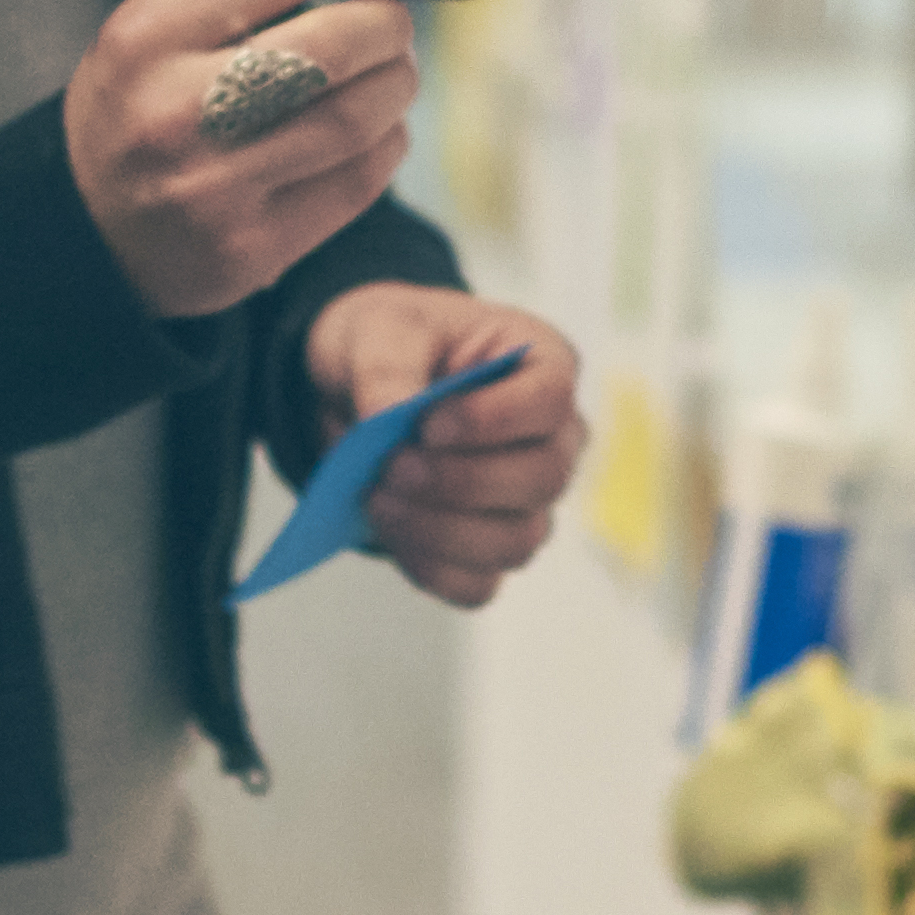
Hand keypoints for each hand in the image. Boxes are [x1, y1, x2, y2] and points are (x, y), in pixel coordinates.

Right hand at [67, 0, 435, 316]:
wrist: (89, 227)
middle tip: (393, 18)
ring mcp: (214, 188)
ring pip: (358, 116)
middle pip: (332, 45)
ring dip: (396, 80)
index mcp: (147, 35)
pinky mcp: (252, 250)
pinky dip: (387, 140)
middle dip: (388, 22)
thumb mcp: (164, 16)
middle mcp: (175, 112)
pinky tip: (372, 126)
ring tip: (388, 69)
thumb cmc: (142, 99)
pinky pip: (359, 180)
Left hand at [303, 284, 578, 608]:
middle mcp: (554, 439)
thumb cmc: (392, 345)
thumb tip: (386, 416)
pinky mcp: (489, 551)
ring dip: (440, 529)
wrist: (359, 391)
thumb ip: (387, 367)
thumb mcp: (380, 329)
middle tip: (391, 466)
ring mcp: (528, 503)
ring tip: (377, 497)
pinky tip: (387, 533)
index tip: (428, 424)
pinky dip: (430, 568)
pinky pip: (478, 585)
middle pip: (543, 478)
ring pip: (516, 541)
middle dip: (461, 481)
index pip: (551, 399)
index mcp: (543, 364)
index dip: (495, 419)